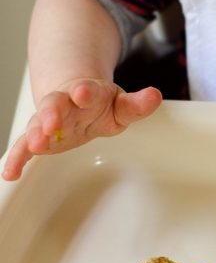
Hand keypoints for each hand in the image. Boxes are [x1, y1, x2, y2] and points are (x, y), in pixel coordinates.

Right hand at [2, 78, 161, 180]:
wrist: (78, 98)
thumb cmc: (102, 105)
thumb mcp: (122, 105)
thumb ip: (137, 104)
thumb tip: (155, 96)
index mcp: (88, 93)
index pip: (86, 90)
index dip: (84, 91)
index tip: (82, 92)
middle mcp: (65, 104)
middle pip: (55, 104)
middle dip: (52, 112)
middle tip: (51, 122)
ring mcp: (50, 120)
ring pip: (38, 123)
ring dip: (36, 132)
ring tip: (36, 143)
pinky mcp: (40, 137)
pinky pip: (24, 146)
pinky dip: (17, 158)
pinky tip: (11, 172)